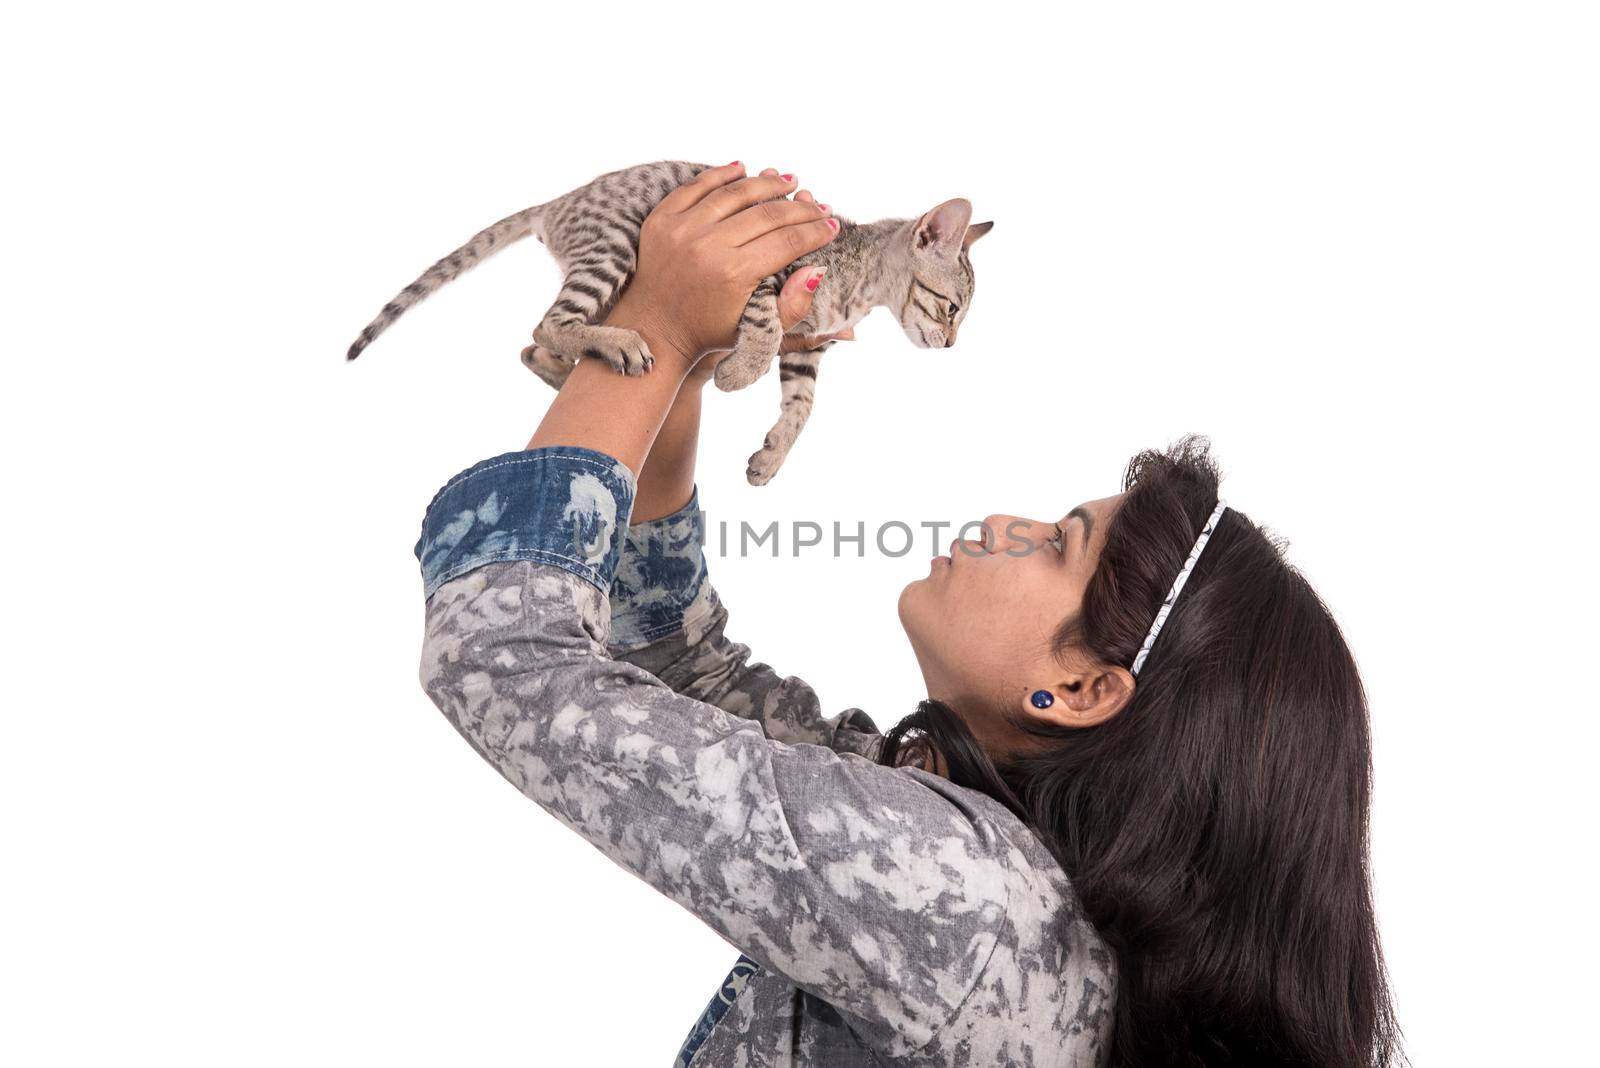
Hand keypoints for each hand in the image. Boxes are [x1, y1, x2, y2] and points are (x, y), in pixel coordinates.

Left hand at [602, 162, 840, 369]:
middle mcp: (706, 246)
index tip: (832, 225)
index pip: (787, 242)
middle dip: (800, 208)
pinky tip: (745, 169)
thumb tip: (817, 270)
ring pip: (735, 193)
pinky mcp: (661, 219)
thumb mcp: (757, 331)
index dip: (815, 232)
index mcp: (733, 274)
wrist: (654, 331)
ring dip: (766, 183)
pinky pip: (697, 186)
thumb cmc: (709, 333)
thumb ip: (793, 306)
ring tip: (788, 180)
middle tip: (819, 204)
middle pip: (766, 214)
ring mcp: (681, 229)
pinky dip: (723, 175)